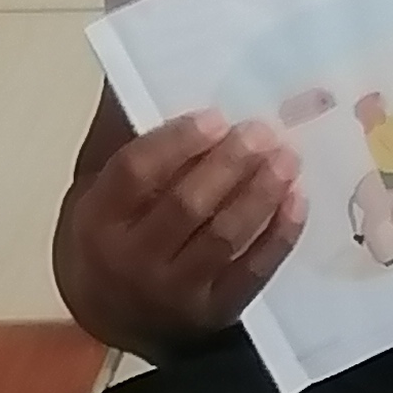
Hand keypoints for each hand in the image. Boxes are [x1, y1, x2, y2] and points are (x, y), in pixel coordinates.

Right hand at [61, 107, 304, 349]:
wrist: (115, 321)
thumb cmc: (108, 239)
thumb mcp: (94, 193)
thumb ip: (120, 140)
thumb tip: (139, 71)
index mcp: (96, 221)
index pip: (136, 174)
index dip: (177, 142)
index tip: (216, 117)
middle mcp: (132, 260)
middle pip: (186, 204)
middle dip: (230, 165)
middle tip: (263, 132)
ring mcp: (175, 292)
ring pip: (224, 237)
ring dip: (261, 194)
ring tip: (287, 158)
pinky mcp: (214, 312)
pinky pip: (253, 271)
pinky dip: (279, 235)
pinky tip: (297, 201)